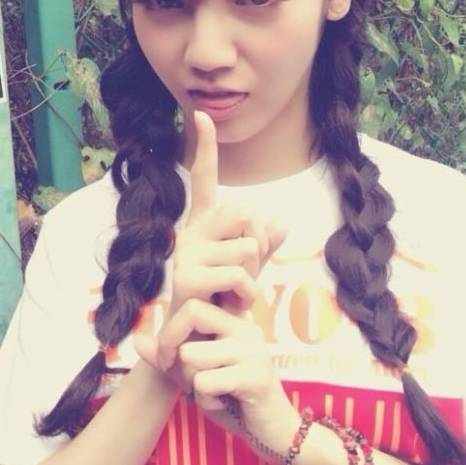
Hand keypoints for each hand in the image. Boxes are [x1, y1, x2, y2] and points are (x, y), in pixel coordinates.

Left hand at [151, 297, 297, 460]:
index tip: (169, 359)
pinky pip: (205, 382)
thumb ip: (172, 358)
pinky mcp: (255, 376)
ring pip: (191, 353)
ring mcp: (252, 350)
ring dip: (192, 381)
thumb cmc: (234, 401)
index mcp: (233, 322)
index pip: (191, 303)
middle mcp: (245, 328)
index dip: (169, 331)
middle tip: (184, 376)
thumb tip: (138, 341)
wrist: (274, 432)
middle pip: (191, 313)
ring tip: (213, 391)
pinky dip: (205, 400)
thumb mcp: (197, 375)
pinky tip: (224, 403)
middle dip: (173, 348)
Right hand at [170, 110, 285, 315]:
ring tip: (237, 297)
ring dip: (254, 276)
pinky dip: (248, 293)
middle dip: (259, 240)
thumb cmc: (220, 307)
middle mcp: (189, 233)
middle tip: (250, 270)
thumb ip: (261, 249)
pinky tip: (234, 307)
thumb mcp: (246, 274)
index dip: (204, 147)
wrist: (194, 349)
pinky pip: (239, 273)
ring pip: (247, 246)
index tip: (200, 115)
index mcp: (202, 227)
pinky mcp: (187, 278)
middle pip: (244, 211)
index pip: (204, 179)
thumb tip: (280, 223)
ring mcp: (185, 254)